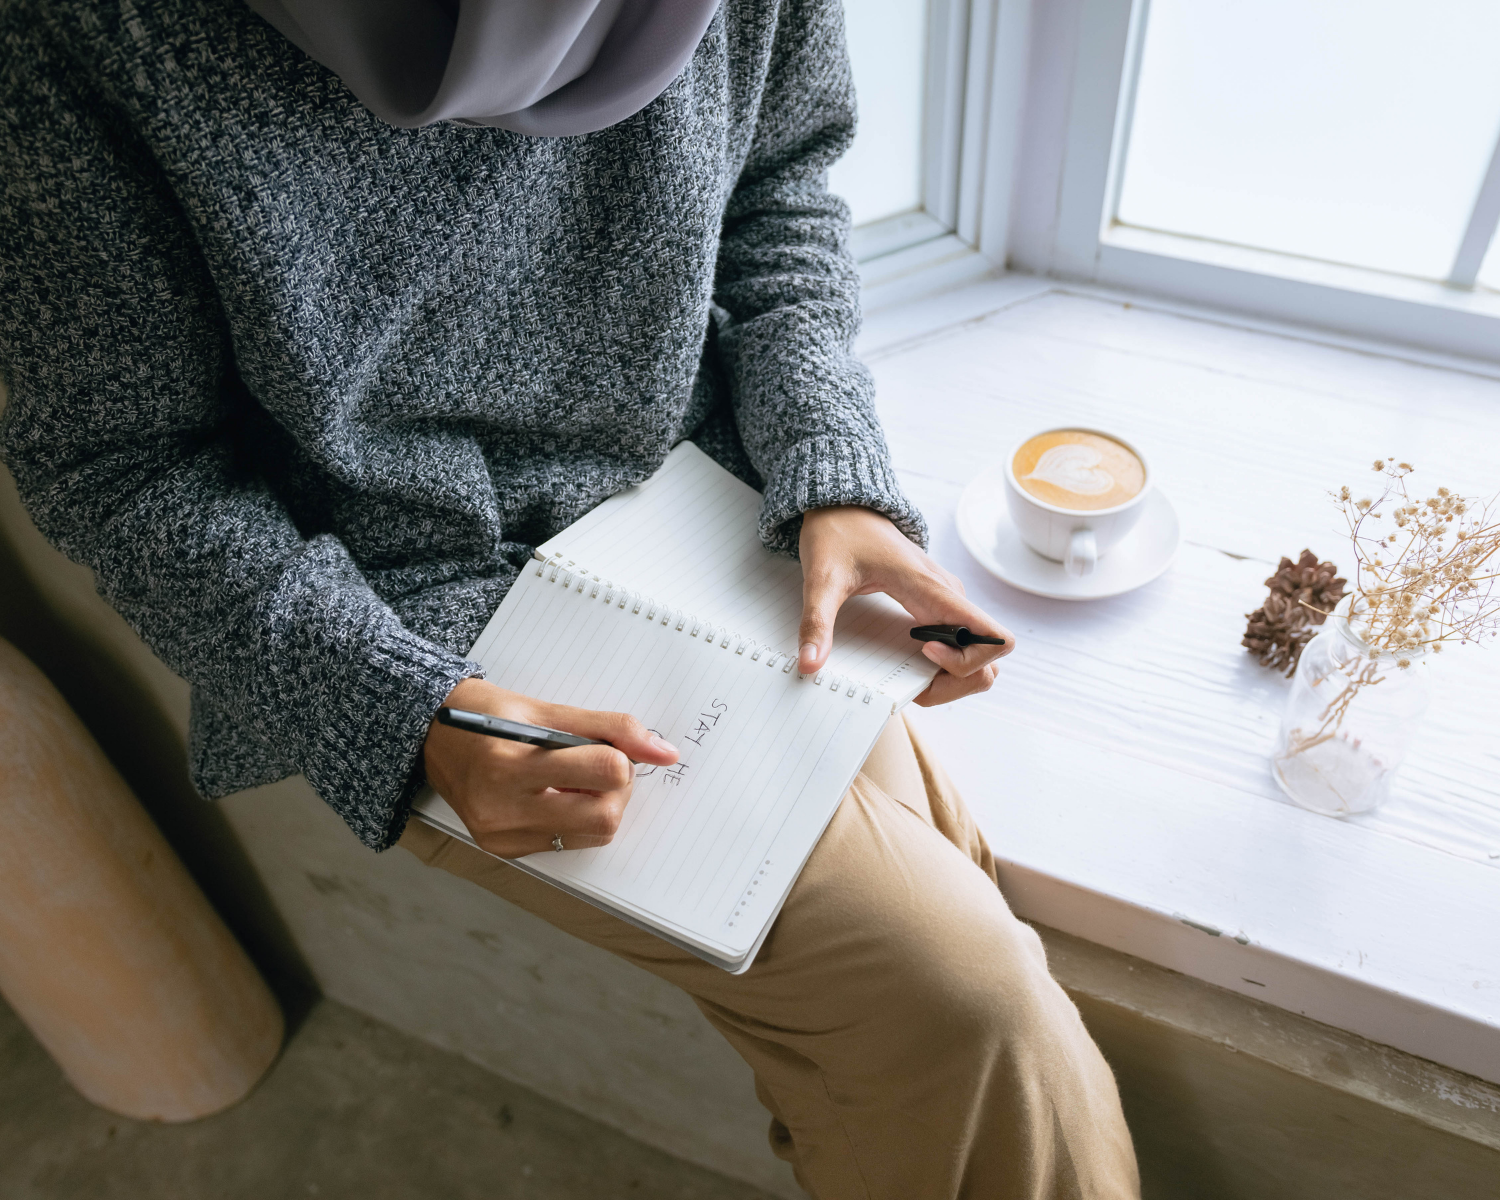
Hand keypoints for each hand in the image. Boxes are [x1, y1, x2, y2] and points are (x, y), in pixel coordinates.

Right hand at [422, 677, 678, 856]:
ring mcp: (502, 836)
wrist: (429, 737)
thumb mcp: (545, 708)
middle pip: (606, 817)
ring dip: (599, 806)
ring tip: (571, 779)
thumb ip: (610, 728)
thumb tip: (665, 751)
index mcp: (509, 763)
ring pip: (593, 834)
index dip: (620, 757)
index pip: (605, 771)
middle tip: (596, 765)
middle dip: (616, 789)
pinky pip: (569, 842)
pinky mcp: (505, 851)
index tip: (606, 745)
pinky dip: (575, 818)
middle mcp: (502, 808)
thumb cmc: (485, 714)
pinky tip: (552, 795)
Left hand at [798, 506, 1015, 706]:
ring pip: (978, 656)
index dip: (966, 661)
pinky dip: (943, 665)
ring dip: (953, 678)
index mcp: (933, 589)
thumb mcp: (822, 579)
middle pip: (990, 660)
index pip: (993, 636)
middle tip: (915, 683)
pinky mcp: (936, 605)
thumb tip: (809, 664)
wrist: (843, 506)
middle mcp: (949, 597)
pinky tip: (908, 663)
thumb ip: (817, 622)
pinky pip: (959, 644)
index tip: (923, 652)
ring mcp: (946, 601)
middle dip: (959, 682)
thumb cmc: (839, 534)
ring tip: (912, 676)